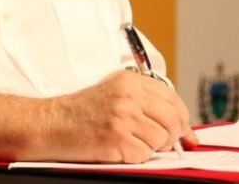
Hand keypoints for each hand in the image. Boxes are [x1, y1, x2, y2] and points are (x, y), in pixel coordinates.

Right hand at [42, 69, 195, 163]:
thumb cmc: (81, 111)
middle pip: (173, 119)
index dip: (182, 118)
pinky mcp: (117, 139)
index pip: (172, 98)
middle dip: (171, 136)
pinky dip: (136, 157)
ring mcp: (123, 117)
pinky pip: (144, 155)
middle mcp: (128, 95)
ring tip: (131, 142)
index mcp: (130, 81)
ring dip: (151, 147)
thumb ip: (148, 104)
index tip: (183, 131)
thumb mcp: (116, 95)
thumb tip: (185, 130)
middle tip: (160, 142)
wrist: (52, 123)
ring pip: (161, 139)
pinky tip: (120, 148)